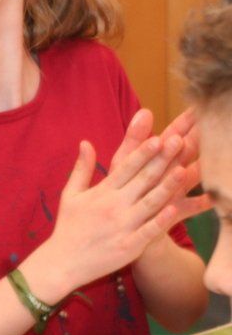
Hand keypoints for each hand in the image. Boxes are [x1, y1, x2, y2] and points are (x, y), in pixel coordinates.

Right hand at [26, 129, 185, 299]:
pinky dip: (161, 221)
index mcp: (101, 193)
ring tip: (183, 170)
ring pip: (150, 203)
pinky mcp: (129, 246)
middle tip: (178, 141)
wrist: (62, 263)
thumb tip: (85, 142)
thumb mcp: (70, 195)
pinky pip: (148, 231)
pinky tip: (175, 209)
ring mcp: (122, 227)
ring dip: (167, 187)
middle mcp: (113, 207)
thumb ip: (82, 169)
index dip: (142, 153)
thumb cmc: (68, 227)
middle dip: (160, 161)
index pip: (125, 168)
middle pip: (142, 180)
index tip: (157, 138)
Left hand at [116, 108, 209, 227]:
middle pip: (186, 153)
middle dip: (196, 140)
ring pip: (191, 177)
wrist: (124, 227)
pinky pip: (189, 208)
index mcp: (156, 158)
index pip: (173, 136)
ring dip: (196, 170)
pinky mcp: (173, 213)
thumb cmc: (122, 190)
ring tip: (202, 161)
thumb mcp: (124, 163)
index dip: (184, 122)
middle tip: (211, 126)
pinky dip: (199, 204)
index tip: (198, 106)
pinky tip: (211, 199)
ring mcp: (174, 191)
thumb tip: (145, 111)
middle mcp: (169, 172)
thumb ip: (134, 140)